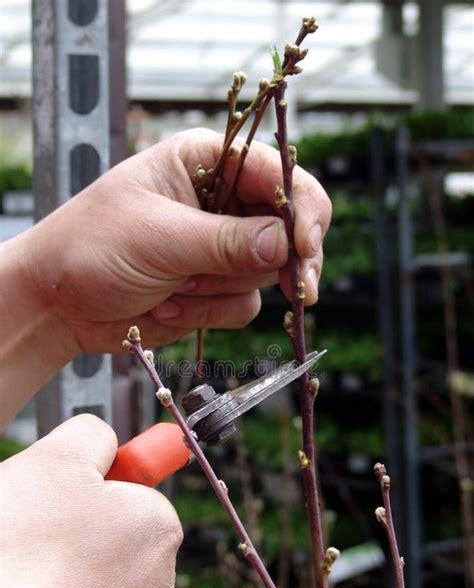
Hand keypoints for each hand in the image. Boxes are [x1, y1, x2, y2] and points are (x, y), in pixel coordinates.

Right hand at [0, 415, 181, 587]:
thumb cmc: (28, 554)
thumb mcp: (56, 459)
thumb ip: (89, 434)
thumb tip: (102, 438)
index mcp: (158, 524)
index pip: (135, 482)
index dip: (94, 477)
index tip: (65, 487)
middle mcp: (156, 577)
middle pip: (108, 526)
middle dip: (70, 519)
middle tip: (31, 522)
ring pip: (87, 569)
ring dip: (56, 560)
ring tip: (22, 563)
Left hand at [20, 128, 330, 352]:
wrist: (58, 304)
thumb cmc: (91, 248)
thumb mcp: (158, 237)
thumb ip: (226, 242)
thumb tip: (287, 245)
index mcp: (205, 162)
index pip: (277, 175)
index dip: (302, 209)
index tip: (306, 247)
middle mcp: (220, 202)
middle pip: (287, 227)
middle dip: (283, 260)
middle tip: (298, 289)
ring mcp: (219, 248)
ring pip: (266, 272)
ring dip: (220, 290)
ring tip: (173, 287)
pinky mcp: (214, 289)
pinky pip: (244, 306)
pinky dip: (208, 313)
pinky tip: (166, 306)